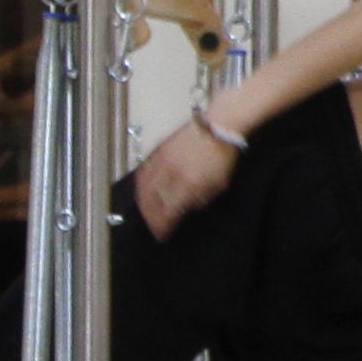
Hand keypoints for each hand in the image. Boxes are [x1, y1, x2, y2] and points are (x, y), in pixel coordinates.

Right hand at [129, 121, 236, 239]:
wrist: (217, 126)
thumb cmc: (221, 155)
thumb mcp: (217, 184)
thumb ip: (199, 199)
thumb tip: (183, 210)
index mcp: (187, 184)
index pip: (168, 212)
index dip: (162, 226)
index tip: (162, 234)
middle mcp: (171, 173)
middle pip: (152, 202)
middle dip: (150, 218)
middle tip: (152, 227)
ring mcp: (162, 161)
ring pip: (143, 188)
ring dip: (142, 205)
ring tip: (145, 213)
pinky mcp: (157, 151)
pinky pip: (142, 173)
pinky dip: (139, 187)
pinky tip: (141, 193)